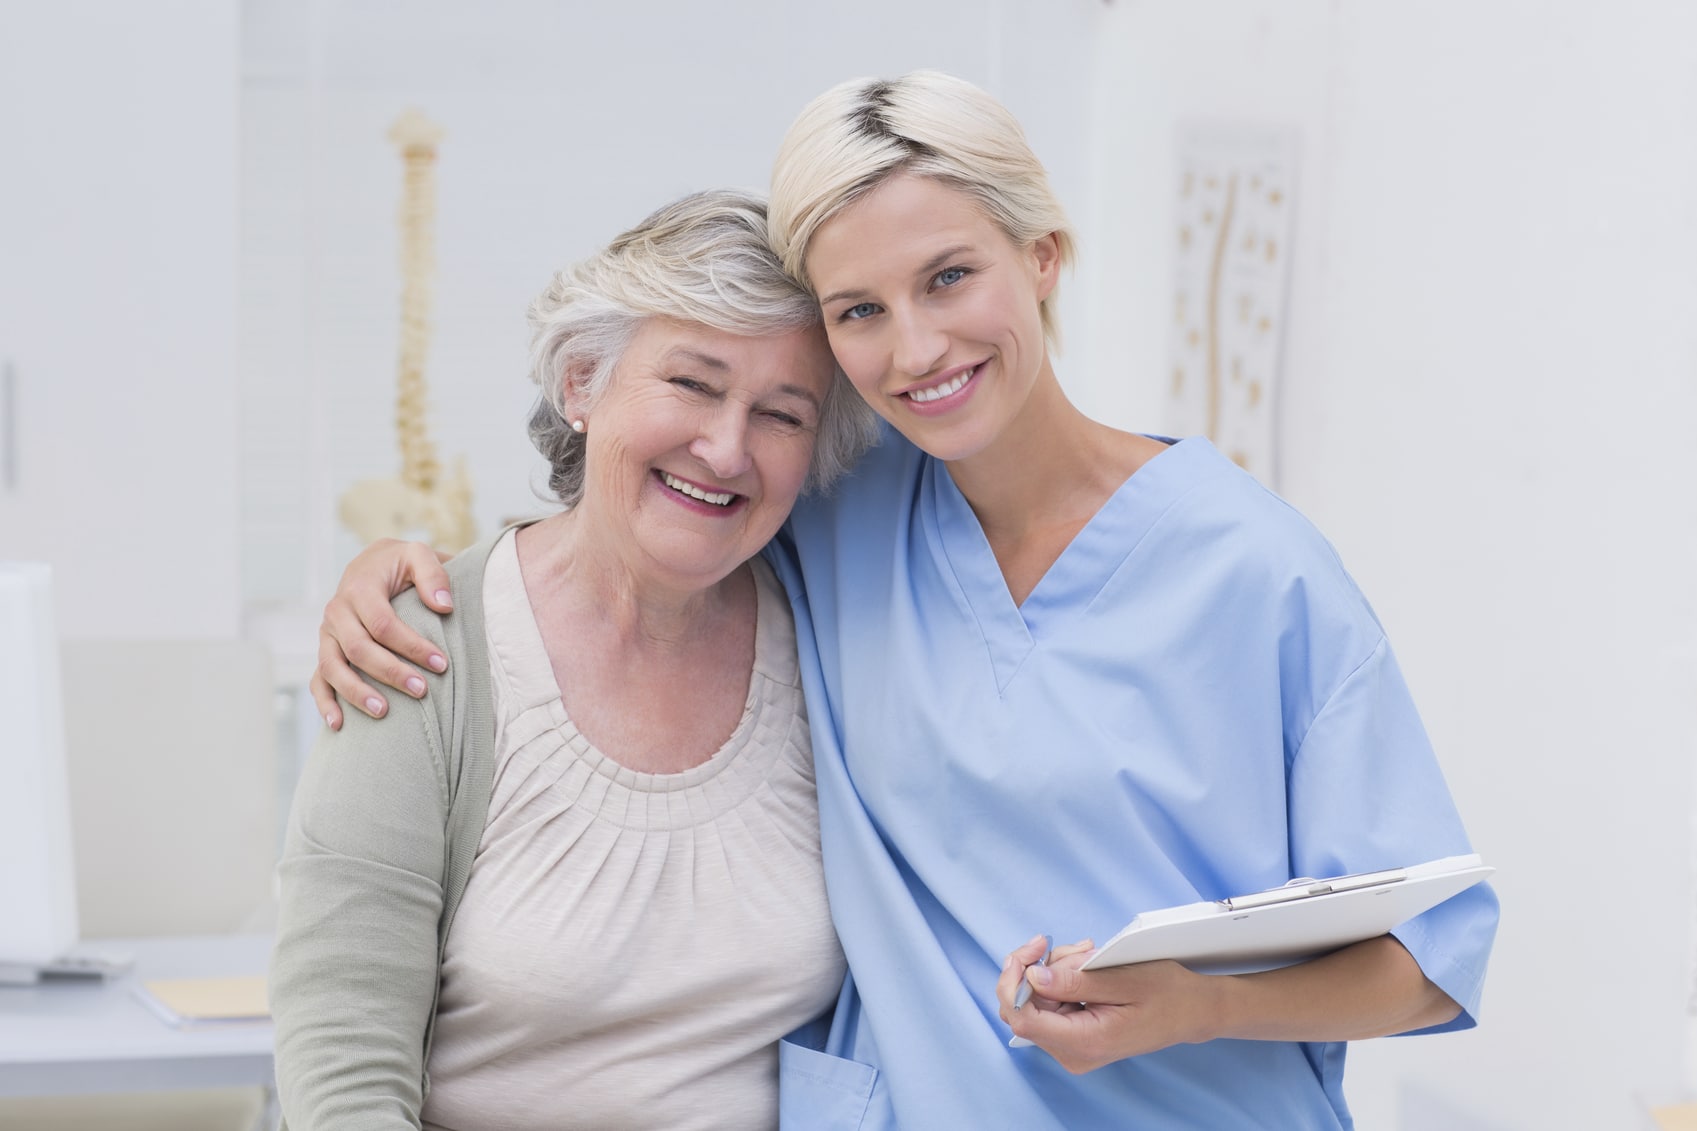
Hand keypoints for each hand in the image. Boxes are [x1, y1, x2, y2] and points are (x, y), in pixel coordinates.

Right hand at [311, 539, 454, 728]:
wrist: (372, 564)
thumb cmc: (400, 565)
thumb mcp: (418, 555)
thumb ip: (433, 574)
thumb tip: (444, 606)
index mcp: (359, 588)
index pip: (383, 624)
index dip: (412, 646)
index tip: (441, 664)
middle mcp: (337, 612)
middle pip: (358, 649)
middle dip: (390, 672)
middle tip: (421, 690)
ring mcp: (327, 634)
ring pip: (332, 667)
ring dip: (356, 692)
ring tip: (383, 712)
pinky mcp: (326, 650)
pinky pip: (317, 679)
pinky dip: (324, 703)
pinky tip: (338, 725)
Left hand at [998, 948, 1220, 1073]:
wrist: (1191, 1012)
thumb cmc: (1166, 994)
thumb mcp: (1123, 980)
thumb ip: (1075, 981)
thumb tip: (1032, 977)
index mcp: (1084, 1042)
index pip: (1022, 1017)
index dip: (1014, 980)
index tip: (1033, 949)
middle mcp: (1072, 1053)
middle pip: (1026, 1006)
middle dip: (1042, 967)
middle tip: (1078, 947)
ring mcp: (1072, 1048)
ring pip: (1038, 1001)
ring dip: (1056, 969)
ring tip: (1090, 953)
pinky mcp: (1074, 1037)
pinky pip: (1052, 1004)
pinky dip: (1063, 979)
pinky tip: (1088, 965)